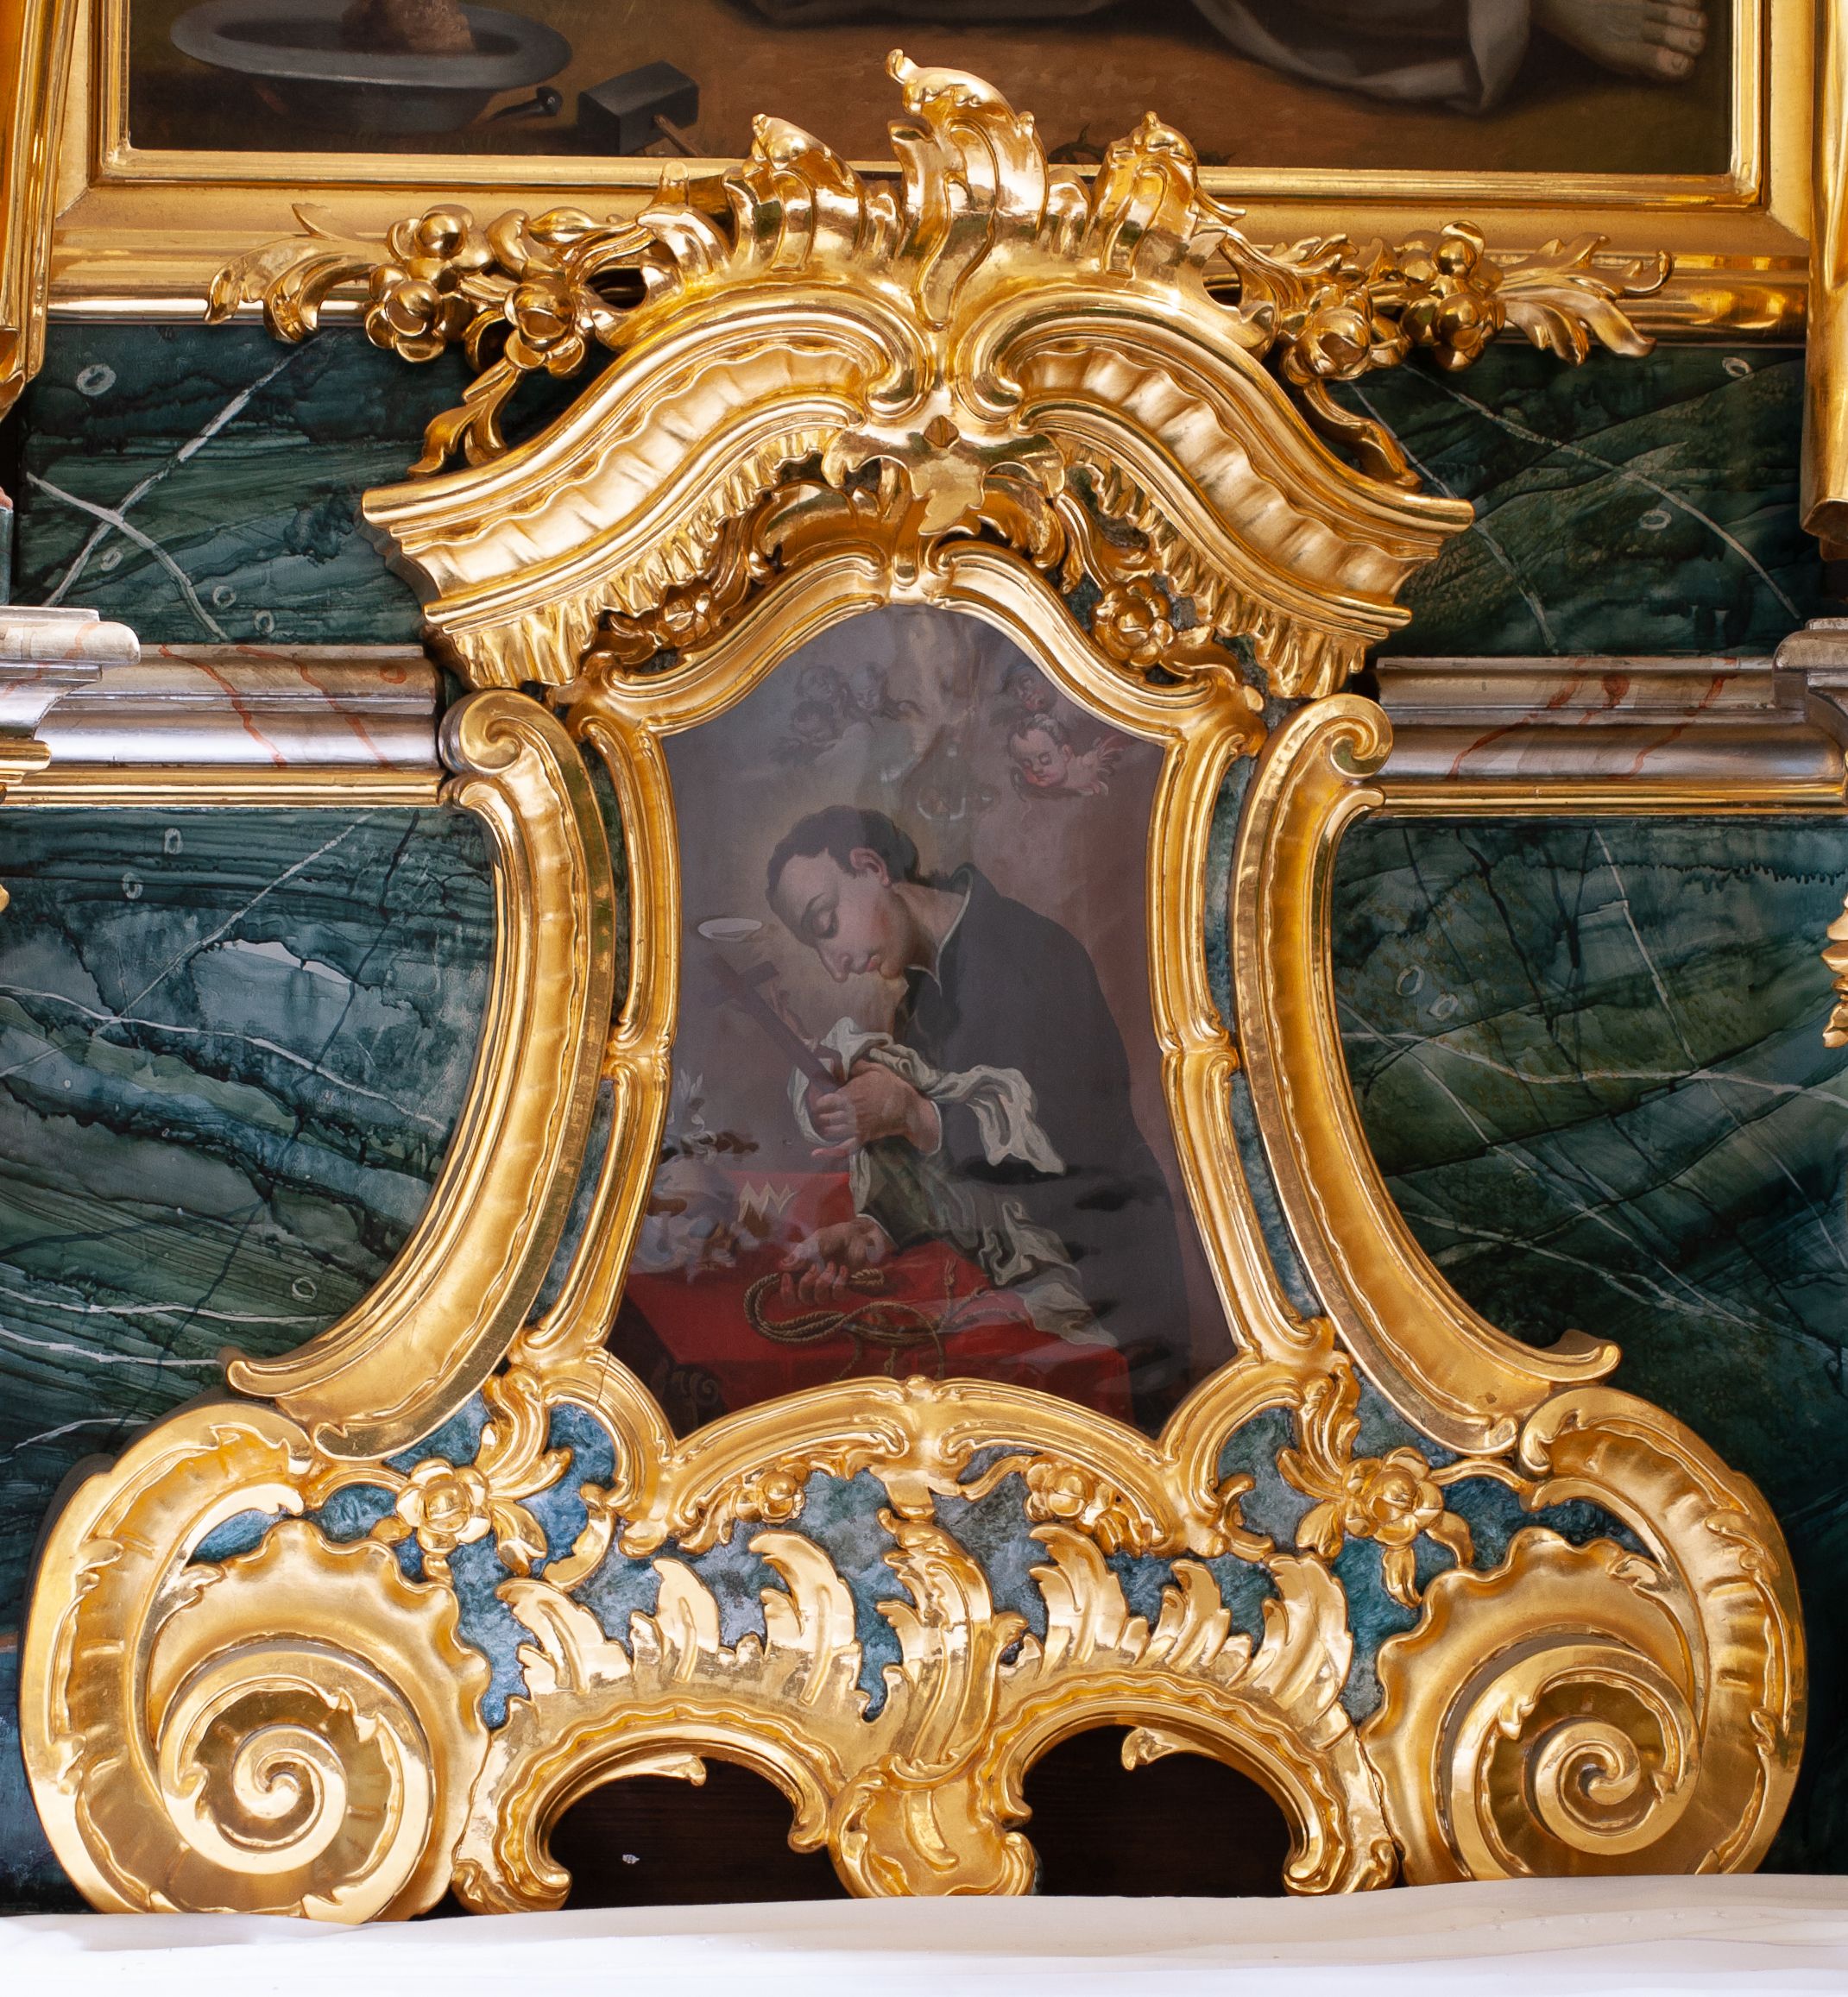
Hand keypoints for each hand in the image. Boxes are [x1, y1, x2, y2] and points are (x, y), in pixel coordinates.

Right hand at [781, 1216, 890, 1303]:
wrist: (859, 1235)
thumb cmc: (835, 1237)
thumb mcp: (817, 1240)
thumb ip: (802, 1253)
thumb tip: (782, 1265)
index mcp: (801, 1272)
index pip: (788, 1293)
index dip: (785, 1291)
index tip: (787, 1277)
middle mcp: (813, 1284)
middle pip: (800, 1301)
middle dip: (805, 1285)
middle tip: (814, 1267)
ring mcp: (829, 1288)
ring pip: (818, 1299)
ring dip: (823, 1282)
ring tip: (832, 1264)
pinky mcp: (844, 1290)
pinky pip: (837, 1296)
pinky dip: (839, 1283)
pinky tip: (843, 1269)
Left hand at [808, 1061, 940, 1159]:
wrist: (908, 1108)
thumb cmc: (891, 1086)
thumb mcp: (875, 1069)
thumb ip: (855, 1067)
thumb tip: (839, 1064)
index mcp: (849, 1095)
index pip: (822, 1102)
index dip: (816, 1101)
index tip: (816, 1098)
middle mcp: (848, 1113)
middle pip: (823, 1118)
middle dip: (818, 1114)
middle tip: (819, 1111)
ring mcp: (854, 1127)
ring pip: (829, 1132)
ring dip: (823, 1128)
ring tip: (822, 1123)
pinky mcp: (861, 1138)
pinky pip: (842, 1148)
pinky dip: (828, 1151)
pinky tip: (816, 1152)